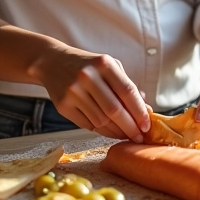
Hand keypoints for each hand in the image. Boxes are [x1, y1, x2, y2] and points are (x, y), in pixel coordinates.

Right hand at [33, 44, 150, 141]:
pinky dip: (101, 131)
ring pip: (101, 121)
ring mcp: (73, 91)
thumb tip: (146, 110)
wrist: (52, 62)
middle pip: (115, 110)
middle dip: (130, 127)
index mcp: (104, 63)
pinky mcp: (63, 105)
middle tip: (139, 137)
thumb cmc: (87, 66)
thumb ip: (126, 86)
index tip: (147, 126)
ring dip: (116, 131)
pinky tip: (108, 131)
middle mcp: (88, 76)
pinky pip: (87, 125)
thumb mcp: (108, 67)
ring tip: (124, 133)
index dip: (140, 111)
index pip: (127, 91)